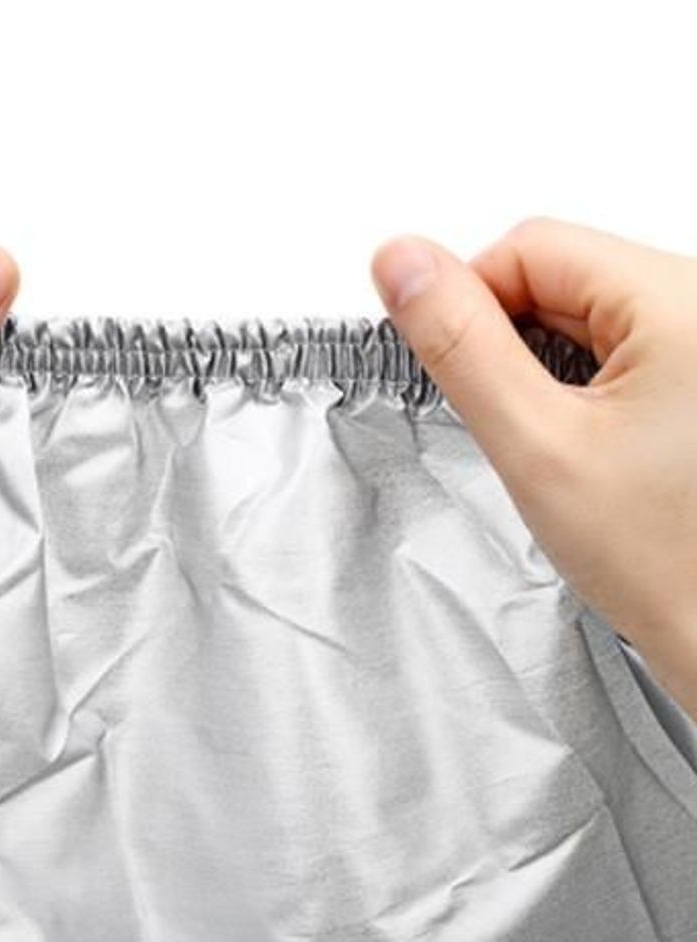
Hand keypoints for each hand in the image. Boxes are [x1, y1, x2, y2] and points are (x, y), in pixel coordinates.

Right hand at [371, 216, 696, 725]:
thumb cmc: (670, 563)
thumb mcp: (537, 446)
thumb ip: (462, 346)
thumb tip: (403, 265)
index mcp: (682, 302)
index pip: (530, 247)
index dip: (468, 300)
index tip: (449, 366)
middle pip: (561, 273)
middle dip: (509, 341)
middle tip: (512, 423)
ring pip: (585, 311)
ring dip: (543, 365)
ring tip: (557, 442)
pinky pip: (620, 344)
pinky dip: (580, 384)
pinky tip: (586, 440)